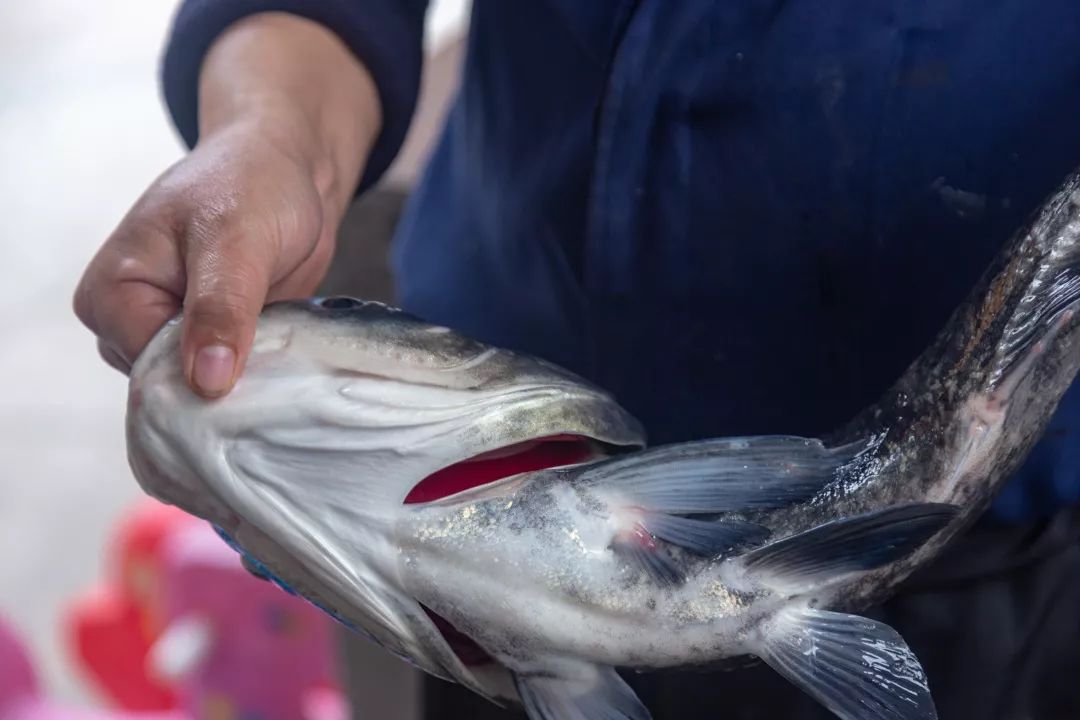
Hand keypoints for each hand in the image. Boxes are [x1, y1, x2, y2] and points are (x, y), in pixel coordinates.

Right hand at [73, 13, 378, 396]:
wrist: (288, 168)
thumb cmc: (251, 183)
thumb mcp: (236, 239)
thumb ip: (219, 309)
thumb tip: (205, 383)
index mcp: (109, 294)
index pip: (148, 371)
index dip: (203, 377)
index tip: (254, 363)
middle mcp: (128, 322)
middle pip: (172, 388)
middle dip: (226, 379)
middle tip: (273, 347)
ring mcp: (168, 334)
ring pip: (203, 388)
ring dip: (247, 376)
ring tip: (277, 336)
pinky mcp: (208, 341)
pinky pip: (230, 379)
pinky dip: (258, 370)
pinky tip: (280, 348)